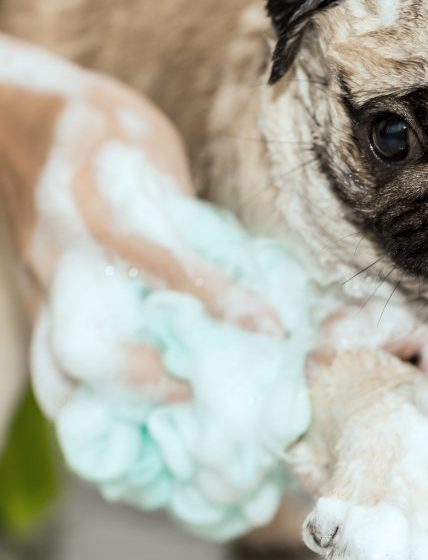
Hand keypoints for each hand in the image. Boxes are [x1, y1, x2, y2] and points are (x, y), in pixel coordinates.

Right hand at [0, 35, 281, 414]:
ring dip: (119, 411)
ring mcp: (41, 283)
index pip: (165, 261)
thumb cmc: (102, 130)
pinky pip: (51, 365)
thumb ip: (183, 210)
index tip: (270, 331)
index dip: (220, 301)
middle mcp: (63, 252)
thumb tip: (237, 275)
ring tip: (170, 443)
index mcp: (102, 200)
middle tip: (212, 397)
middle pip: (92, 342)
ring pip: (62, 368)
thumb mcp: (152, 148)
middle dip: (155, 381)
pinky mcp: (34, 300)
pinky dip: (91, 405)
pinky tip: (128, 430)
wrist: (17, 117)